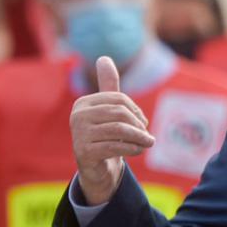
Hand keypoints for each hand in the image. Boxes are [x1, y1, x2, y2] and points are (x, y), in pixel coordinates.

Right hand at [70, 56, 154, 205]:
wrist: (96, 168)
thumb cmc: (104, 135)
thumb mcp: (108, 109)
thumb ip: (108, 85)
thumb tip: (103, 57)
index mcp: (83, 103)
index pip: (118, 99)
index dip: (136, 110)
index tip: (143, 122)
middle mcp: (77, 116)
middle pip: (119, 113)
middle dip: (139, 124)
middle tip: (148, 136)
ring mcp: (79, 134)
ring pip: (119, 130)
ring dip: (139, 137)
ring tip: (148, 143)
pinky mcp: (84, 152)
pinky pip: (115, 146)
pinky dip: (132, 148)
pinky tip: (138, 151)